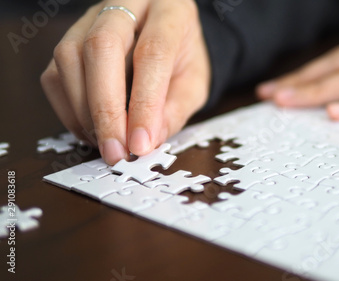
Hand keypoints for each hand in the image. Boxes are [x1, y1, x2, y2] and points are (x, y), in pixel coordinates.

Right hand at [41, 0, 209, 163]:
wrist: (167, 33)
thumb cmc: (183, 57)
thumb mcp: (195, 84)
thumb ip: (174, 111)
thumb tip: (145, 142)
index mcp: (170, 11)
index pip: (152, 53)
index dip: (144, 103)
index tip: (140, 144)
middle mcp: (127, 5)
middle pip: (101, 47)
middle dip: (106, 109)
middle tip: (116, 151)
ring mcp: (91, 18)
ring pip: (70, 58)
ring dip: (84, 113)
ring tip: (107, 144)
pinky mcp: (69, 39)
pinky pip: (55, 75)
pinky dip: (70, 111)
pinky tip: (91, 130)